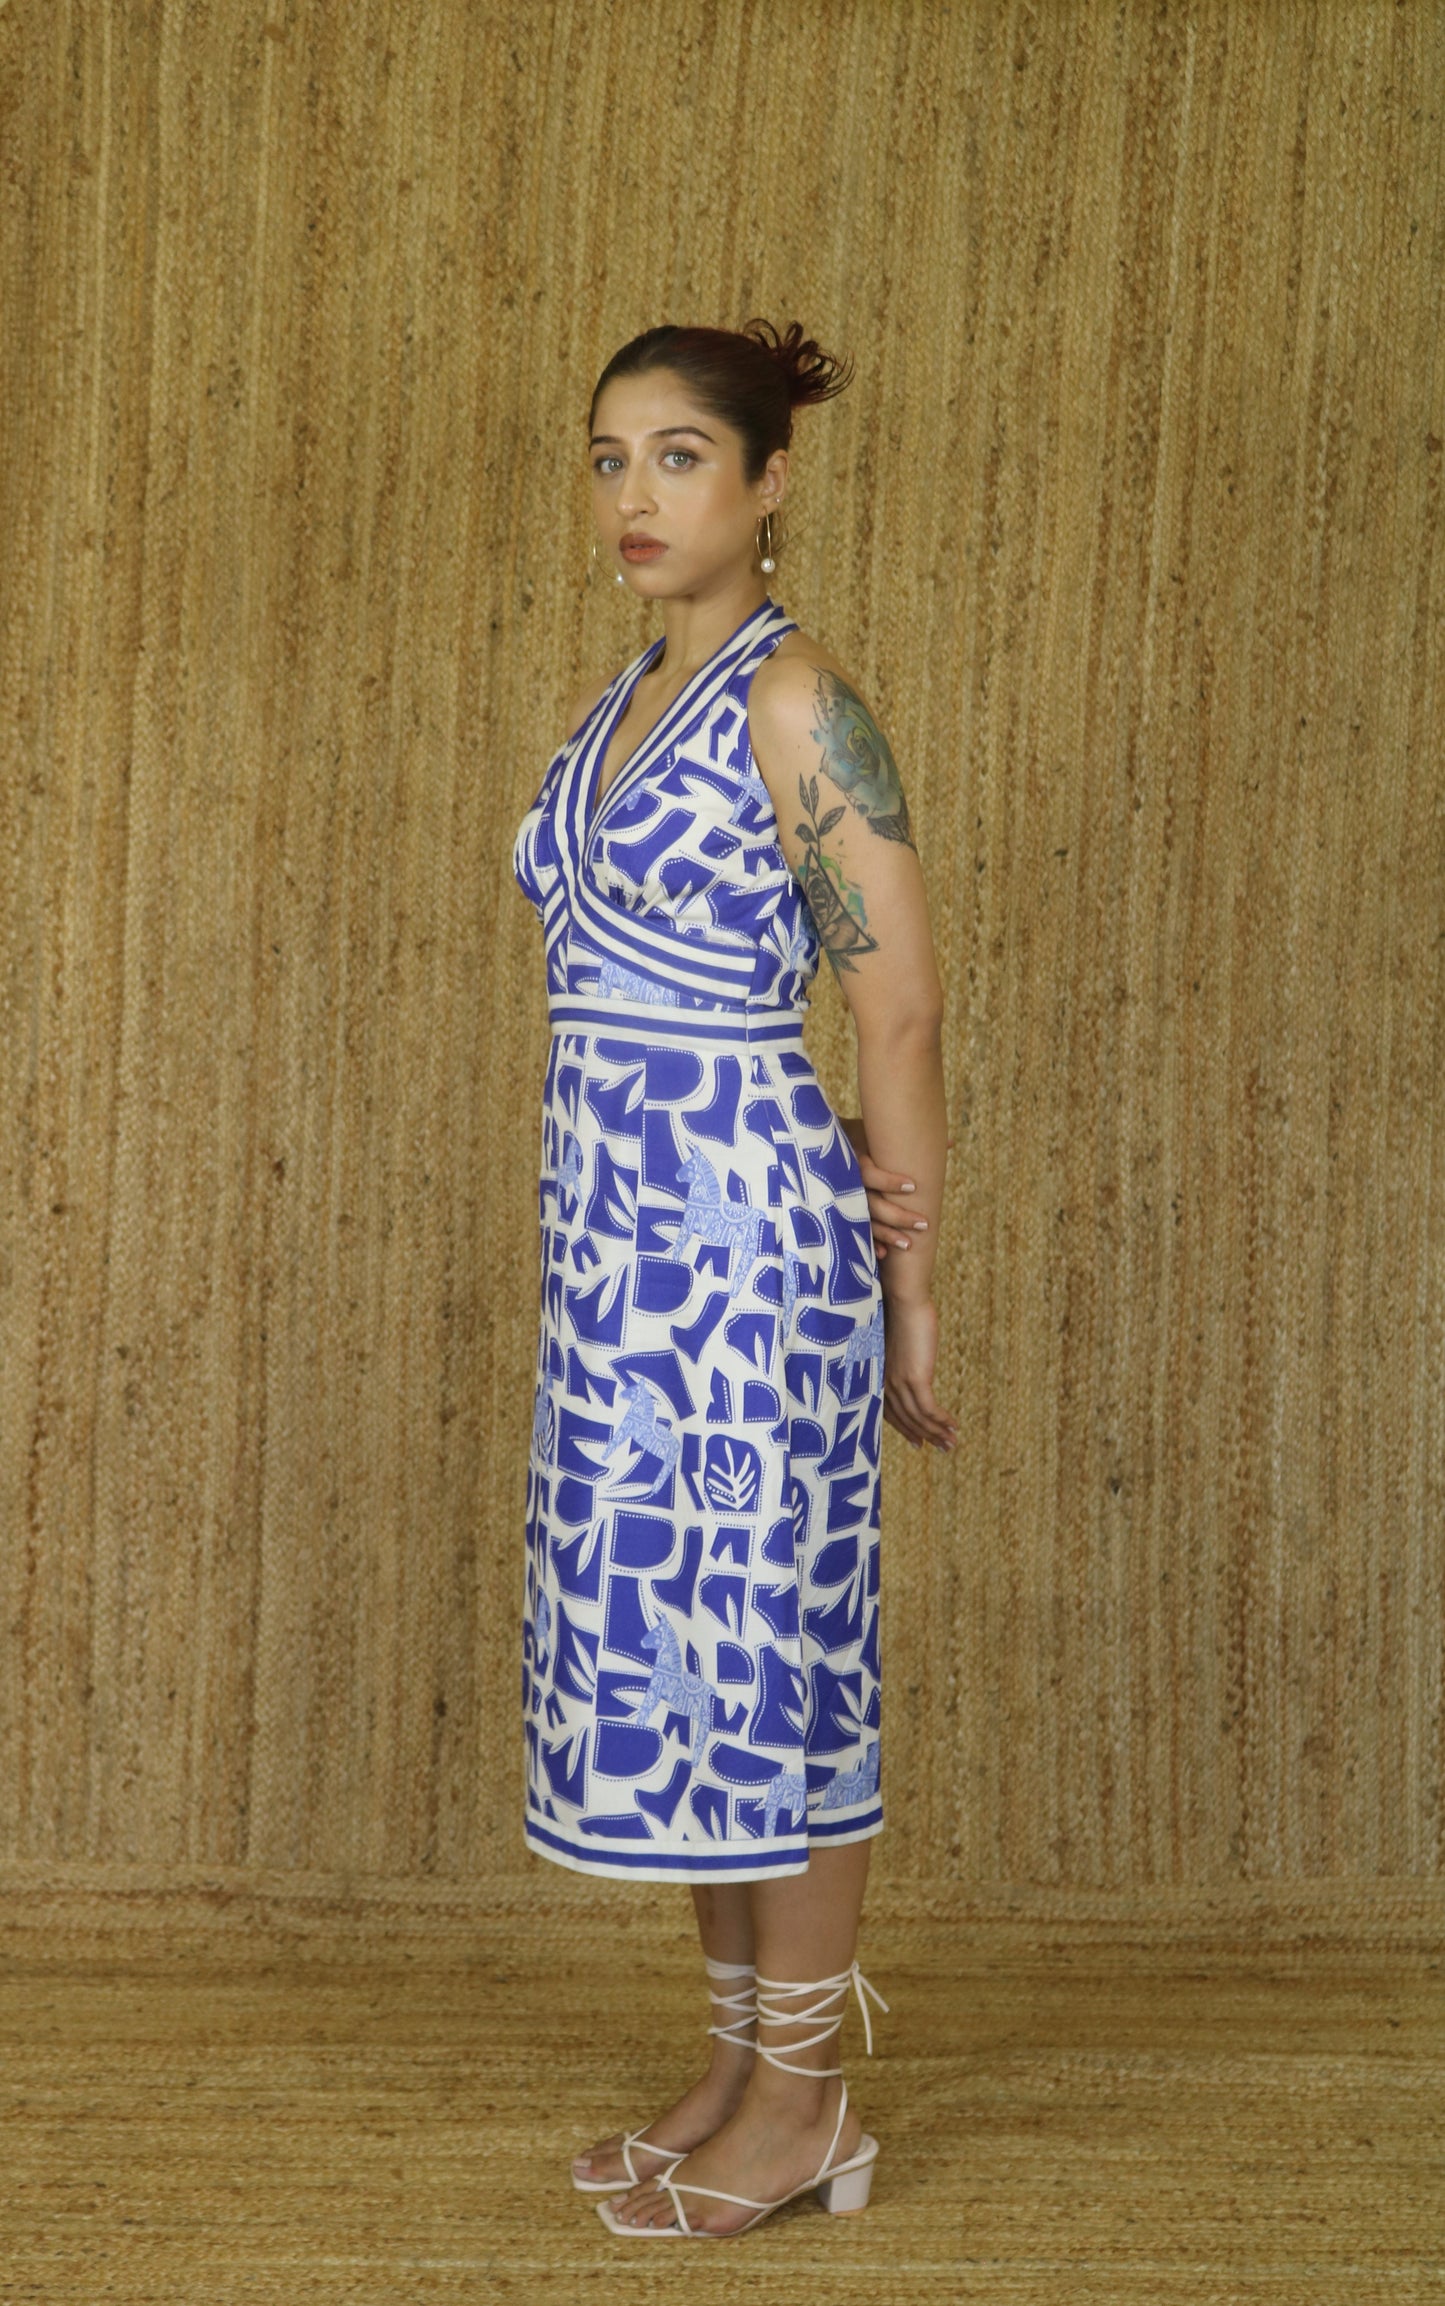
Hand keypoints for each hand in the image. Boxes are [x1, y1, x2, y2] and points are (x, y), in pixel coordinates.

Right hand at [839, 1114, 953, 1259]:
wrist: (817, 1148)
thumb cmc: (855, 1138)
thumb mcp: (876, 1133)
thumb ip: (909, 1139)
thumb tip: (951, 1142)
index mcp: (851, 1161)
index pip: (869, 1175)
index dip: (889, 1182)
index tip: (913, 1187)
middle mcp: (844, 1184)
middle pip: (870, 1204)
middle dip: (897, 1216)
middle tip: (924, 1224)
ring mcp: (840, 1201)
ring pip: (864, 1222)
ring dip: (886, 1235)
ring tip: (909, 1245)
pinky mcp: (838, 1215)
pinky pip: (853, 1233)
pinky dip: (868, 1243)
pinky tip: (883, 1254)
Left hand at [881, 1296, 957, 1451]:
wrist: (903, 1300)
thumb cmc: (901, 1314)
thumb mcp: (900, 1343)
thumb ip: (903, 1358)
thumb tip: (913, 1363)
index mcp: (880, 1376)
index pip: (892, 1413)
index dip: (906, 1429)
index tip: (919, 1442)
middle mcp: (887, 1383)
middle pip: (906, 1420)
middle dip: (926, 1436)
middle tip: (943, 1447)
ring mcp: (900, 1382)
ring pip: (919, 1418)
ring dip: (938, 1432)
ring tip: (952, 1443)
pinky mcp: (916, 1378)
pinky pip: (930, 1409)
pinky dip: (942, 1420)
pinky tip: (954, 1425)